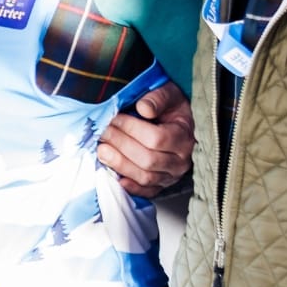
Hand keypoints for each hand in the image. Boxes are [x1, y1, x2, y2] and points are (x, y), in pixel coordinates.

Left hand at [100, 82, 192, 197]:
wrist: (182, 124)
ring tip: (102, 150)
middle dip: (120, 145)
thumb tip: (143, 108)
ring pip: (145, 177)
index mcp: (184, 137)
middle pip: (147, 159)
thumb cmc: (173, 108)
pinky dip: (130, 187)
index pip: (155, 138)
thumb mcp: (170, 94)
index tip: (114, 118)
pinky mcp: (162, 186)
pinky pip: (146, 192)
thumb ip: (158, 98)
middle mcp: (181, 161)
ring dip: (119, 164)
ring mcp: (172, 176)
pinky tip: (115, 176)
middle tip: (103, 132)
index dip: (131, 129)